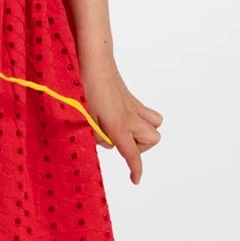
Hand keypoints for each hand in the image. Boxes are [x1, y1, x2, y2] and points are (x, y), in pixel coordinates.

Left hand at [79, 61, 162, 182]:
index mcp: (118, 124)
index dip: (136, 169)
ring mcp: (133, 106)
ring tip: (124, 129)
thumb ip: (94, 134)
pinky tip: (121, 115)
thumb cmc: (86, 87)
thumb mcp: (84, 116)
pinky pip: (147, 112)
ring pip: (155, 124)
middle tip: (118, 140)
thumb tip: (106, 141)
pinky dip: (140, 118)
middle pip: (153, 138)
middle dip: (139, 146)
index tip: (135, 179)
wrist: (94, 60)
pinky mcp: (132, 97)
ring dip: (143, 132)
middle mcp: (131, 116)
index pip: (132, 153)